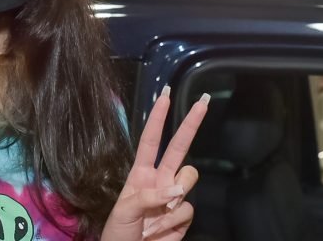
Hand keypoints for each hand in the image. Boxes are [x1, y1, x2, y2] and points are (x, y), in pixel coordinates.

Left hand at [101, 86, 208, 239]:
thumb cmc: (118, 232)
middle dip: (191, 124)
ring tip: (155, 216)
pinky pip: (188, 209)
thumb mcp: (125, 210)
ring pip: (189, 178)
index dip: (158, 118)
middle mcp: (160, 180)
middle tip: (204, 102)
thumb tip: (175, 191)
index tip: (165, 95)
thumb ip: (149, 196)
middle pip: (179, 147)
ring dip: (175, 196)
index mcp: (140, 173)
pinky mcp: (183, 216)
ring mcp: (174, 197)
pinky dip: (174, 222)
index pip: (151, 140)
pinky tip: (160, 231)